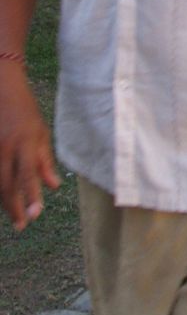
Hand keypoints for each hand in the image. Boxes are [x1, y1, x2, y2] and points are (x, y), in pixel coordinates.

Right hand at [0, 72, 60, 231]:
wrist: (2, 89)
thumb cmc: (25, 111)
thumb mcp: (41, 132)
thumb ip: (45, 160)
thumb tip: (53, 186)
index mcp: (25, 143)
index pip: (28, 174)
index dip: (31, 196)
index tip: (35, 215)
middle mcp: (6, 148)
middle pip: (7, 184)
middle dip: (14, 207)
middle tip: (22, 225)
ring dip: (4, 201)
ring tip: (14, 216)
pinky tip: (3, 198)